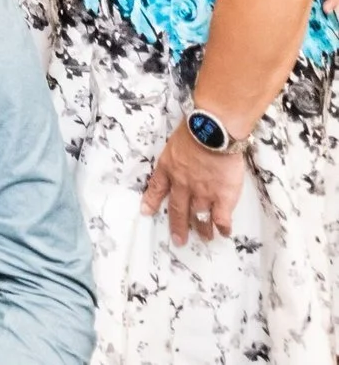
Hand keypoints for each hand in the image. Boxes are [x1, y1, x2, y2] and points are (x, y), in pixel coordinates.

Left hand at [141, 118, 247, 244]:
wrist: (212, 133)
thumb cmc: (194, 129)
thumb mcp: (176, 141)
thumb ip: (178, 153)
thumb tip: (184, 153)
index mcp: (168, 169)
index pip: (157, 188)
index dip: (151, 201)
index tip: (146, 212)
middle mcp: (182, 185)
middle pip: (178, 209)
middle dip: (178, 226)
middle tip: (178, 240)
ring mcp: (202, 193)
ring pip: (199, 217)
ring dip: (202, 229)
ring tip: (204, 238)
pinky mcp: (222, 197)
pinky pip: (221, 218)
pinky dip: (223, 227)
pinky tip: (224, 233)